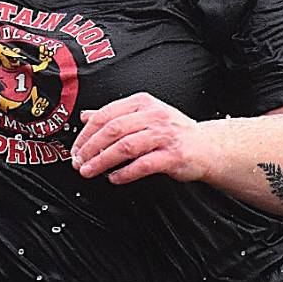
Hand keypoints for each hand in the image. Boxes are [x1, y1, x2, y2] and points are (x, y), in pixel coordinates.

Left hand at [70, 92, 206, 185]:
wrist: (207, 146)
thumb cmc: (173, 132)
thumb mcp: (144, 115)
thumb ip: (115, 115)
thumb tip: (86, 117)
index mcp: (142, 103)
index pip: (106, 115)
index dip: (86, 133)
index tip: (76, 148)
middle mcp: (153, 116)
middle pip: (113, 130)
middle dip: (91, 148)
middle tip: (79, 162)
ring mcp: (164, 135)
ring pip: (125, 146)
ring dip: (103, 161)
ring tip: (90, 171)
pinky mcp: (173, 155)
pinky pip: (144, 164)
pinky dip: (125, 173)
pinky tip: (114, 178)